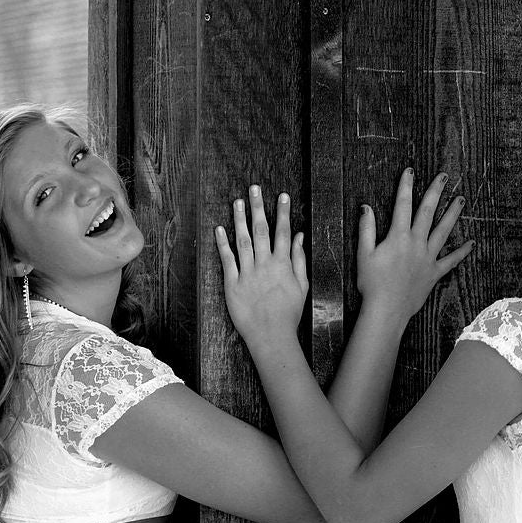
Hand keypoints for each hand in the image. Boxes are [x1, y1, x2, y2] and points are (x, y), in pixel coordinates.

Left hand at [215, 185, 308, 345]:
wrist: (271, 334)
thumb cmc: (288, 312)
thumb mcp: (301, 285)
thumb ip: (299, 259)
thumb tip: (299, 237)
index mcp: (282, 264)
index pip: (283, 232)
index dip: (282, 212)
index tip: (282, 196)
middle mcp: (265, 264)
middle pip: (261, 230)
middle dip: (259, 207)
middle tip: (255, 188)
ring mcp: (247, 273)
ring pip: (243, 240)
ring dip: (240, 219)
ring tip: (238, 201)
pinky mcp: (232, 284)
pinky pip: (227, 260)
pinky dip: (223, 243)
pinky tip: (220, 229)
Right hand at [357, 168, 472, 322]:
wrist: (386, 310)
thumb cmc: (372, 283)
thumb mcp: (364, 254)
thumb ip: (366, 229)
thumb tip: (366, 207)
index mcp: (398, 237)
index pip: (402, 205)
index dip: (406, 186)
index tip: (410, 171)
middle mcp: (416, 243)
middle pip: (428, 212)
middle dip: (435, 192)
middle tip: (444, 177)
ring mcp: (427, 258)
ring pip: (443, 231)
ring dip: (452, 215)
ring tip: (461, 200)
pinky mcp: (434, 273)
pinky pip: (451, 261)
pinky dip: (462, 252)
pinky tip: (472, 243)